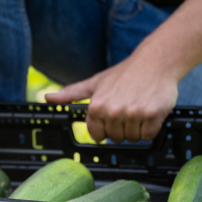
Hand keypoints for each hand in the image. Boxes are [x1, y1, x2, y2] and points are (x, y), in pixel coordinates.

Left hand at [45, 54, 178, 142]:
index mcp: (96, 107)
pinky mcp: (152, 115)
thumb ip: (72, 93)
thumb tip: (47, 98)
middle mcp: (113, 112)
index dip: (106, 128)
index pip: (98, 136)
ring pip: (133, 139)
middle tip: (128, 109)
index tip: (112, 116)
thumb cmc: (124, 73)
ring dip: (138, 128)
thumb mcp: (95, 82)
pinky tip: (149, 111)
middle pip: (117, 138)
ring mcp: (133, 114)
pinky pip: (149, 135)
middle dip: (123, 128)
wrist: (154, 62)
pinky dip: (151, 127)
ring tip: (138, 108)